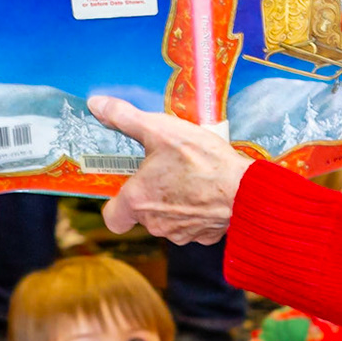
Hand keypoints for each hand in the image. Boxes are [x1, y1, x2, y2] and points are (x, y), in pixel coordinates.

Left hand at [88, 96, 251, 243]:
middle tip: (164, 171)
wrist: (245, 189)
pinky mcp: (204, 236)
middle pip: (142, 215)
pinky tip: (207, 191)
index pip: (113, 218)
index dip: (116, 205)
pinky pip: (193, 225)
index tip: (127, 188)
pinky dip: (197, 211)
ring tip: (189, 177)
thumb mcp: (160, 129)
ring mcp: (181, 234)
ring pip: (168, 221)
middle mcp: (155, 224)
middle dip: (150, 196)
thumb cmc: (201, 160)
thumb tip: (96, 104)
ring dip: (173, 203)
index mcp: (138, 201)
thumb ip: (125, 118)